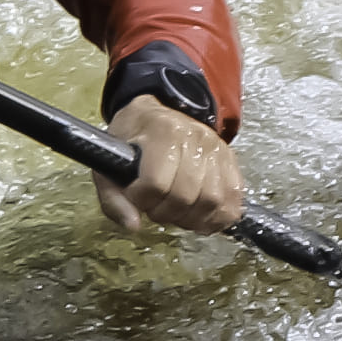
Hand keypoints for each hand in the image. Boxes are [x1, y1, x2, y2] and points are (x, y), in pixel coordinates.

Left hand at [97, 96, 244, 235]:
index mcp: (162, 132)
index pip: (156, 183)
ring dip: (190, 218)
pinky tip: (199, 217)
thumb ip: (112, 198)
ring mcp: (217, 149)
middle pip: (186, 195)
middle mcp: (195, 137)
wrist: (155, 114)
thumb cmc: (130, 139)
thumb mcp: (108, 161)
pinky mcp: (230, 161)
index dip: (141, 200)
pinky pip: (233, 200)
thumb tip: (133, 226)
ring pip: (213, 201)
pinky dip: (217, 217)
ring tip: (175, 212)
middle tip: (154, 207)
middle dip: (165, 212)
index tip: (135, 196)